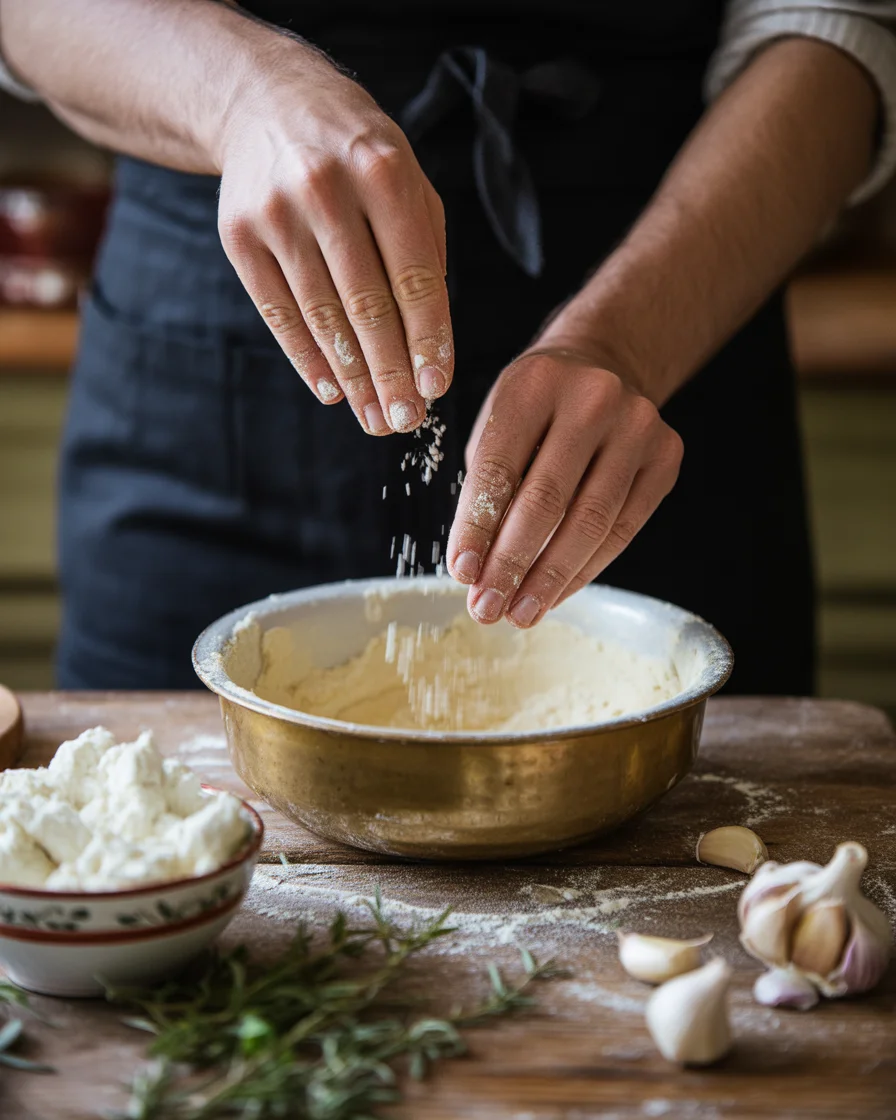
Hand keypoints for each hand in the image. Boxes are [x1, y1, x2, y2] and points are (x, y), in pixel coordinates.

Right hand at [215, 38, 451, 433]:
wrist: (268, 103)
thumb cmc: (358, 154)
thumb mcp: (407, 182)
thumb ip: (425, 254)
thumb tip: (429, 349)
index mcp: (382, 171)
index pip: (414, 276)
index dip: (428, 340)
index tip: (436, 389)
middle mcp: (327, 189)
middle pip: (366, 306)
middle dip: (390, 373)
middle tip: (406, 422)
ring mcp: (276, 213)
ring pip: (322, 316)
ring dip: (353, 378)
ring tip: (375, 418)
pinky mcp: (239, 235)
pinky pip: (278, 313)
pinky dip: (307, 358)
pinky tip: (331, 391)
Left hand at [447, 347, 682, 625]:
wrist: (604, 364)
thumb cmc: (537, 408)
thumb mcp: (500, 424)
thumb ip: (489, 488)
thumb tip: (476, 568)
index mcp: (534, 385)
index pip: (498, 469)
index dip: (477, 528)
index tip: (462, 573)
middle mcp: (592, 399)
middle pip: (546, 500)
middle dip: (512, 564)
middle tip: (487, 608)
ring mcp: (637, 426)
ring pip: (590, 522)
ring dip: (550, 578)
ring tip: (520, 612)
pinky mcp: (666, 455)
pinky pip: (624, 528)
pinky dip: (586, 569)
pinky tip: (557, 593)